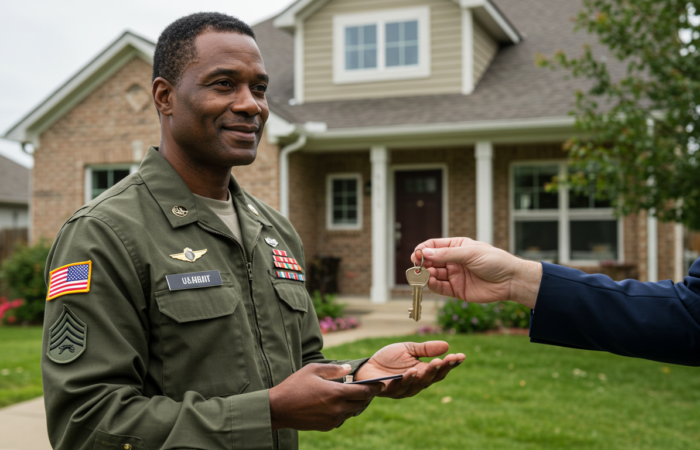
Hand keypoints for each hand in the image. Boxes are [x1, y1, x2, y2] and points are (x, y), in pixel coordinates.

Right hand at [269, 363, 382, 431]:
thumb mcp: (313, 370)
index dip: (375, 387)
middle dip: (367, 395)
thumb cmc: (295, 385)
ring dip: (356, 403)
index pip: (364, 391)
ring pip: (353, 411)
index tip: (382, 384)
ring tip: (356, 394)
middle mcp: (337, 408)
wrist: (279, 408)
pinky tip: (340, 402)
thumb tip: (350, 369)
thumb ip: (334, 369)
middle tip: (370, 387)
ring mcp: (333, 420)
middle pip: (361, 402)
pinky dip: (345, 410)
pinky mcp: (327, 426)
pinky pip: (342, 418)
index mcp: (336, 393)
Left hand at [356, 341, 464, 398]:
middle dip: (443, 368)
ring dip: (428, 373)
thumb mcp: (408, 349)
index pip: (440, 369)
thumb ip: (426, 349)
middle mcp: (417, 383)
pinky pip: (401, 386)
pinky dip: (407, 379)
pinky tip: (412, 371)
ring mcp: (405, 389)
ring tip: (436, 362)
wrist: (367, 367)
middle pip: (433, 377)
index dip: (451, 364)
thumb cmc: (388, 359)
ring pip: (420, 383)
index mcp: (423, 372)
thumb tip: (447, 345)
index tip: (461, 356)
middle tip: (450, 358)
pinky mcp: (391, 391)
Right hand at [412, 238, 541, 307]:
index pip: (434, 246)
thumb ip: (447, 254)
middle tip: (415, 267)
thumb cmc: (494, 261)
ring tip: (422, 275)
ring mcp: (454, 276)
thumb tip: (424, 252)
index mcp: (457, 247)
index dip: (423, 249)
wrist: (511, 280)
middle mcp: (453, 261)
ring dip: (425, 275)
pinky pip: (440, 288)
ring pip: (433, 275)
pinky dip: (432, 286)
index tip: (416, 254)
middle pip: (431, 261)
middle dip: (422, 263)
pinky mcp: (457, 290)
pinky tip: (429, 282)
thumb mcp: (470, 253)